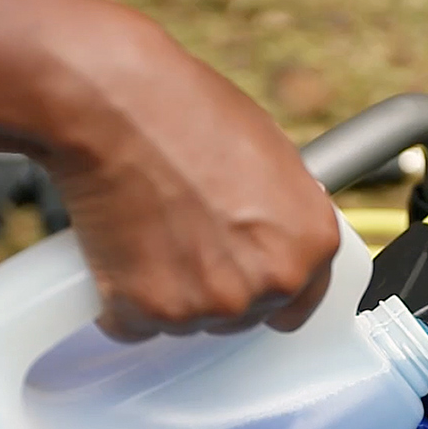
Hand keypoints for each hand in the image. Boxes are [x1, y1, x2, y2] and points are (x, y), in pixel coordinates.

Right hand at [37, 11, 340, 341]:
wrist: (116, 105)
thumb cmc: (187, 112)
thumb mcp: (269, 155)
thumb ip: (280, 214)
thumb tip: (270, 233)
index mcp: (311, 243)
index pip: (298, 302)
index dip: (265, 289)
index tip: (242, 280)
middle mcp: (270, 281)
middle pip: (239, 316)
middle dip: (211, 286)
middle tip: (181, 234)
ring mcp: (210, 302)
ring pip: (185, 321)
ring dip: (164, 292)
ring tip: (147, 229)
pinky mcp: (150, 311)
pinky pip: (132, 324)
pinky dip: (118, 299)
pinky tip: (117, 246)